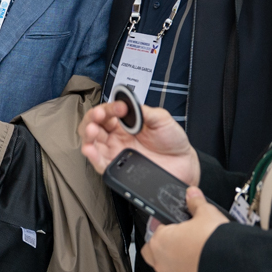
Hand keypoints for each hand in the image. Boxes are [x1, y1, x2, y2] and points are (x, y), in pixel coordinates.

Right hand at [79, 98, 198, 186]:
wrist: (184, 163)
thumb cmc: (172, 140)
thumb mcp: (161, 119)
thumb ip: (144, 111)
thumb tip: (129, 103)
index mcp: (124, 123)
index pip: (107, 112)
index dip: (110, 108)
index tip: (121, 108)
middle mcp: (116, 137)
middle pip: (94, 125)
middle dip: (93, 118)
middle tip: (99, 115)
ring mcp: (115, 152)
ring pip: (92, 142)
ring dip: (88, 134)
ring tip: (92, 129)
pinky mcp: (117, 168)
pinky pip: (99, 163)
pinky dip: (92, 156)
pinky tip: (90, 148)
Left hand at [140, 187, 227, 271]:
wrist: (230, 265)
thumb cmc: (212, 240)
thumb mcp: (205, 212)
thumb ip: (195, 202)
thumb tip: (192, 193)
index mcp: (160, 240)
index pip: (155, 229)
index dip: (165, 224)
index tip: (176, 222)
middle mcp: (161, 261)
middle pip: (153, 250)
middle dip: (162, 243)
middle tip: (180, 236)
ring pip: (165, 265)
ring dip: (173, 257)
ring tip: (192, 248)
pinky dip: (185, 268)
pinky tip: (198, 260)